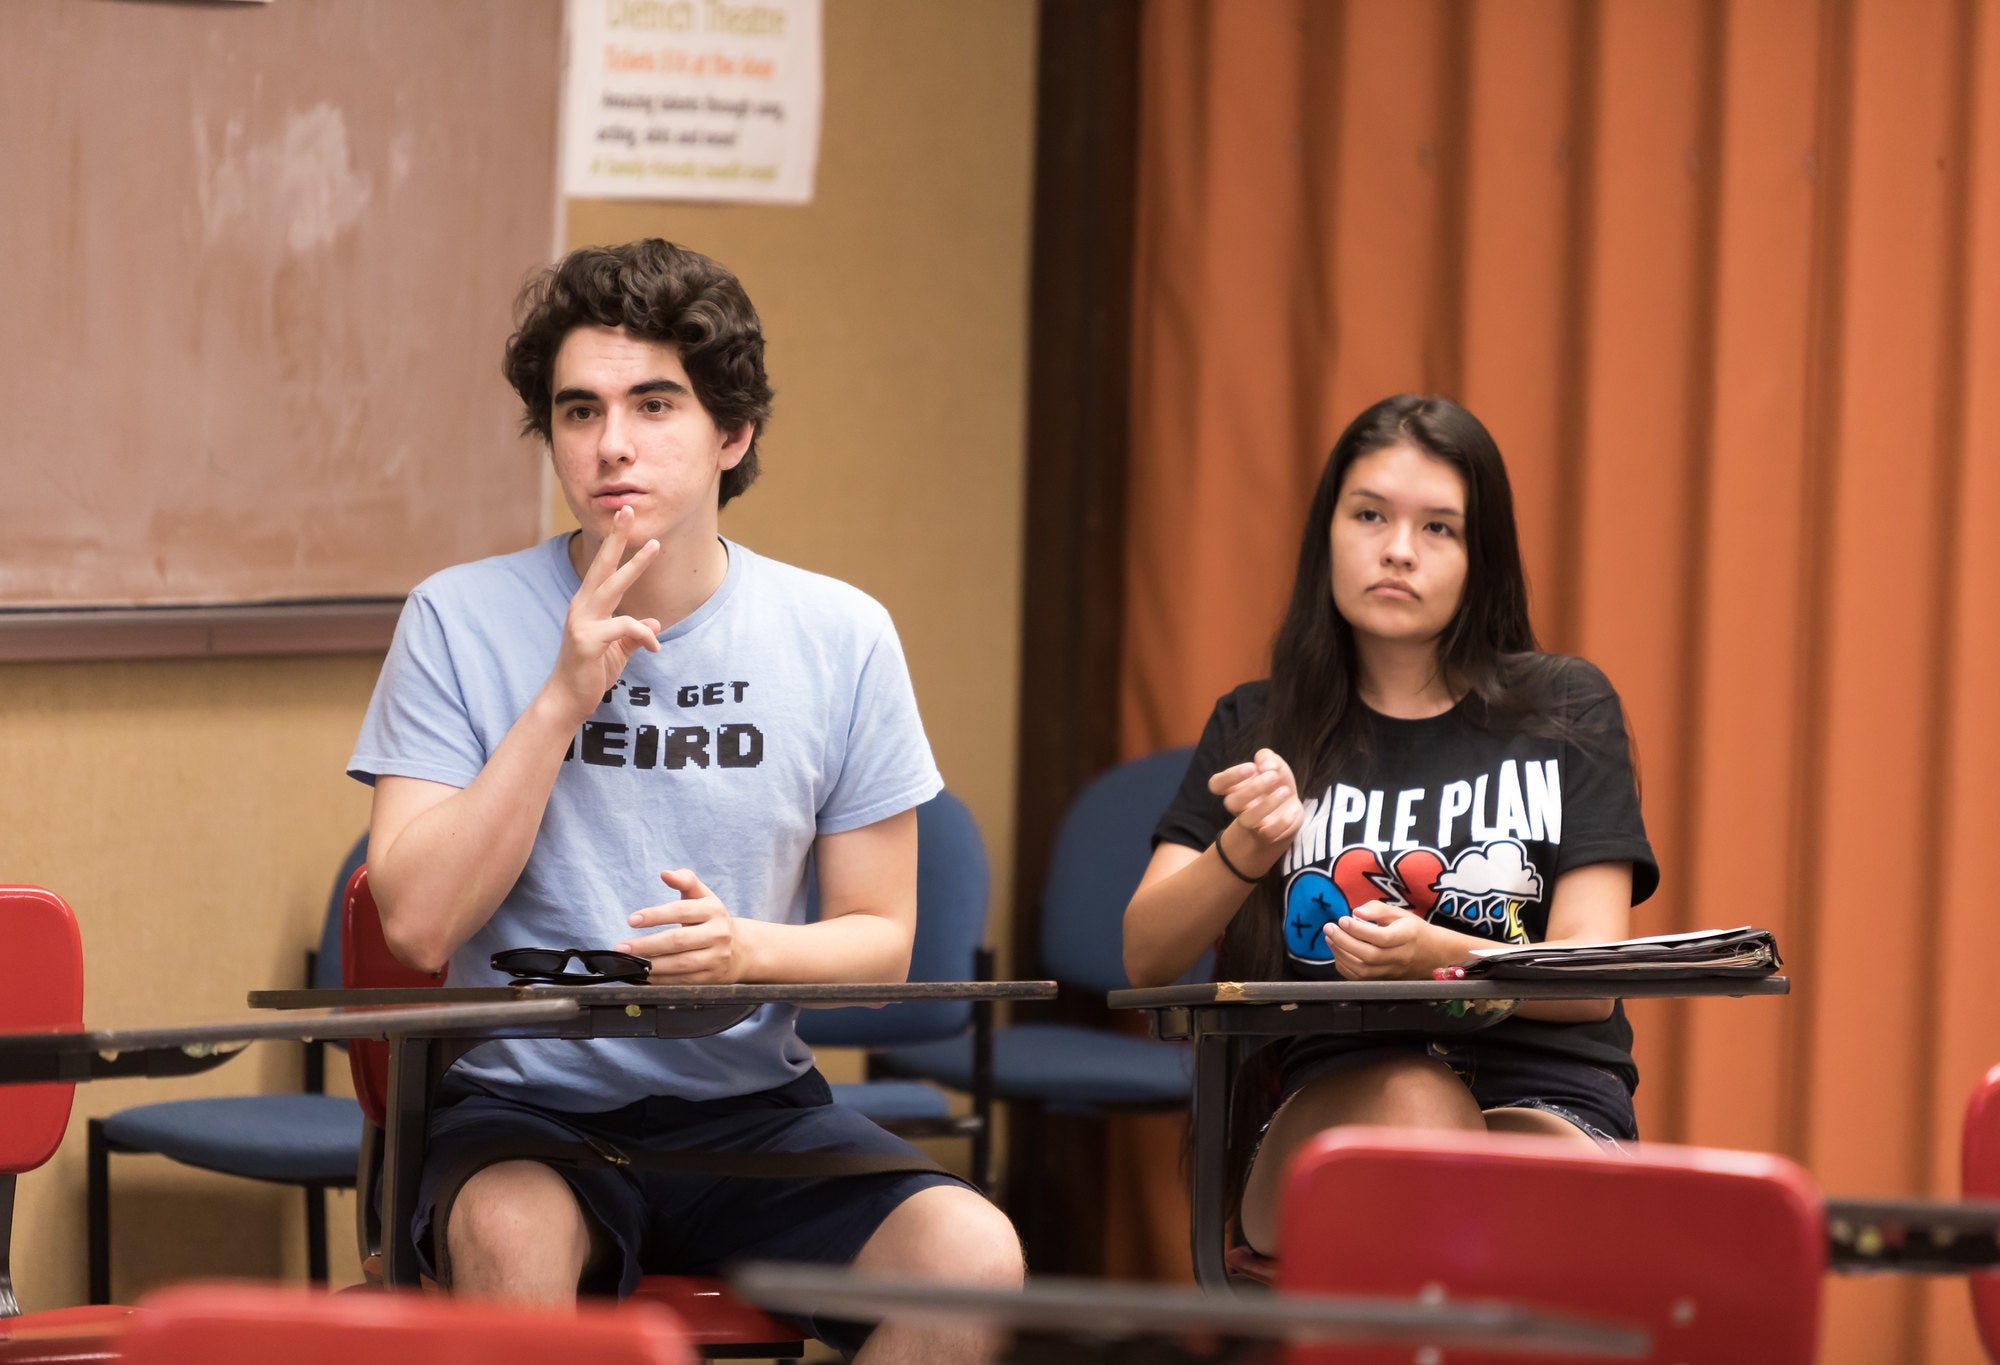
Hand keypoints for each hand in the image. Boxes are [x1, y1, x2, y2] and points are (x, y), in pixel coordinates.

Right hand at [548, 506, 661, 719]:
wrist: (568, 700)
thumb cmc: (591, 673)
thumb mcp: (618, 650)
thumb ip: (634, 634)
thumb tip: (654, 622)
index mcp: (588, 605)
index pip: (602, 568)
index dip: (615, 544)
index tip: (626, 519)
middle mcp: (582, 606)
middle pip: (602, 564)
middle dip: (617, 537)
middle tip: (629, 510)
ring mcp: (582, 622)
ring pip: (614, 586)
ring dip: (636, 565)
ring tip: (656, 546)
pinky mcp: (587, 640)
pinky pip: (626, 627)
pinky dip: (645, 634)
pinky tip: (656, 648)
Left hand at [616, 868, 751, 982]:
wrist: (740, 949)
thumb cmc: (711, 919)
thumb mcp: (703, 896)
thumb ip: (685, 880)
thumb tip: (665, 874)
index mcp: (713, 910)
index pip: (681, 911)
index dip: (655, 915)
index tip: (631, 920)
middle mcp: (718, 934)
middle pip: (678, 940)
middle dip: (646, 944)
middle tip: (622, 947)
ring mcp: (716, 957)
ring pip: (680, 963)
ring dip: (651, 965)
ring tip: (630, 963)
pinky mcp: (711, 977)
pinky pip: (682, 980)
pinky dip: (661, 980)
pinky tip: (644, 976)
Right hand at [1206, 748, 1305, 872]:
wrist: (1289, 808)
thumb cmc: (1275, 783)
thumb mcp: (1272, 763)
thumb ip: (1266, 757)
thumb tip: (1266, 766)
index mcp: (1234, 787)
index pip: (1216, 784)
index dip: (1230, 776)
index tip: (1252, 768)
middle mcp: (1239, 807)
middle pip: (1230, 803)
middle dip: (1253, 788)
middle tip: (1273, 776)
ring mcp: (1251, 823)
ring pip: (1247, 820)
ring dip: (1267, 804)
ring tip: (1285, 791)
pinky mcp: (1267, 835)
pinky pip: (1270, 832)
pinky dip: (1285, 820)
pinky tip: (1294, 809)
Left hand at [1326, 900, 1433, 979]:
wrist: (1432, 954)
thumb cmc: (1413, 930)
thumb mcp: (1400, 913)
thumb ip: (1378, 910)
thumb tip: (1356, 911)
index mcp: (1406, 936)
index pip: (1381, 937)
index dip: (1360, 930)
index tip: (1342, 919)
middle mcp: (1399, 957)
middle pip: (1369, 955)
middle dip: (1344, 942)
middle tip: (1329, 928)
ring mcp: (1391, 972)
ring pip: (1363, 970)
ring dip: (1341, 954)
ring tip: (1330, 938)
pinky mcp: (1384, 980)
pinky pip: (1361, 979)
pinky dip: (1345, 967)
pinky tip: (1338, 952)